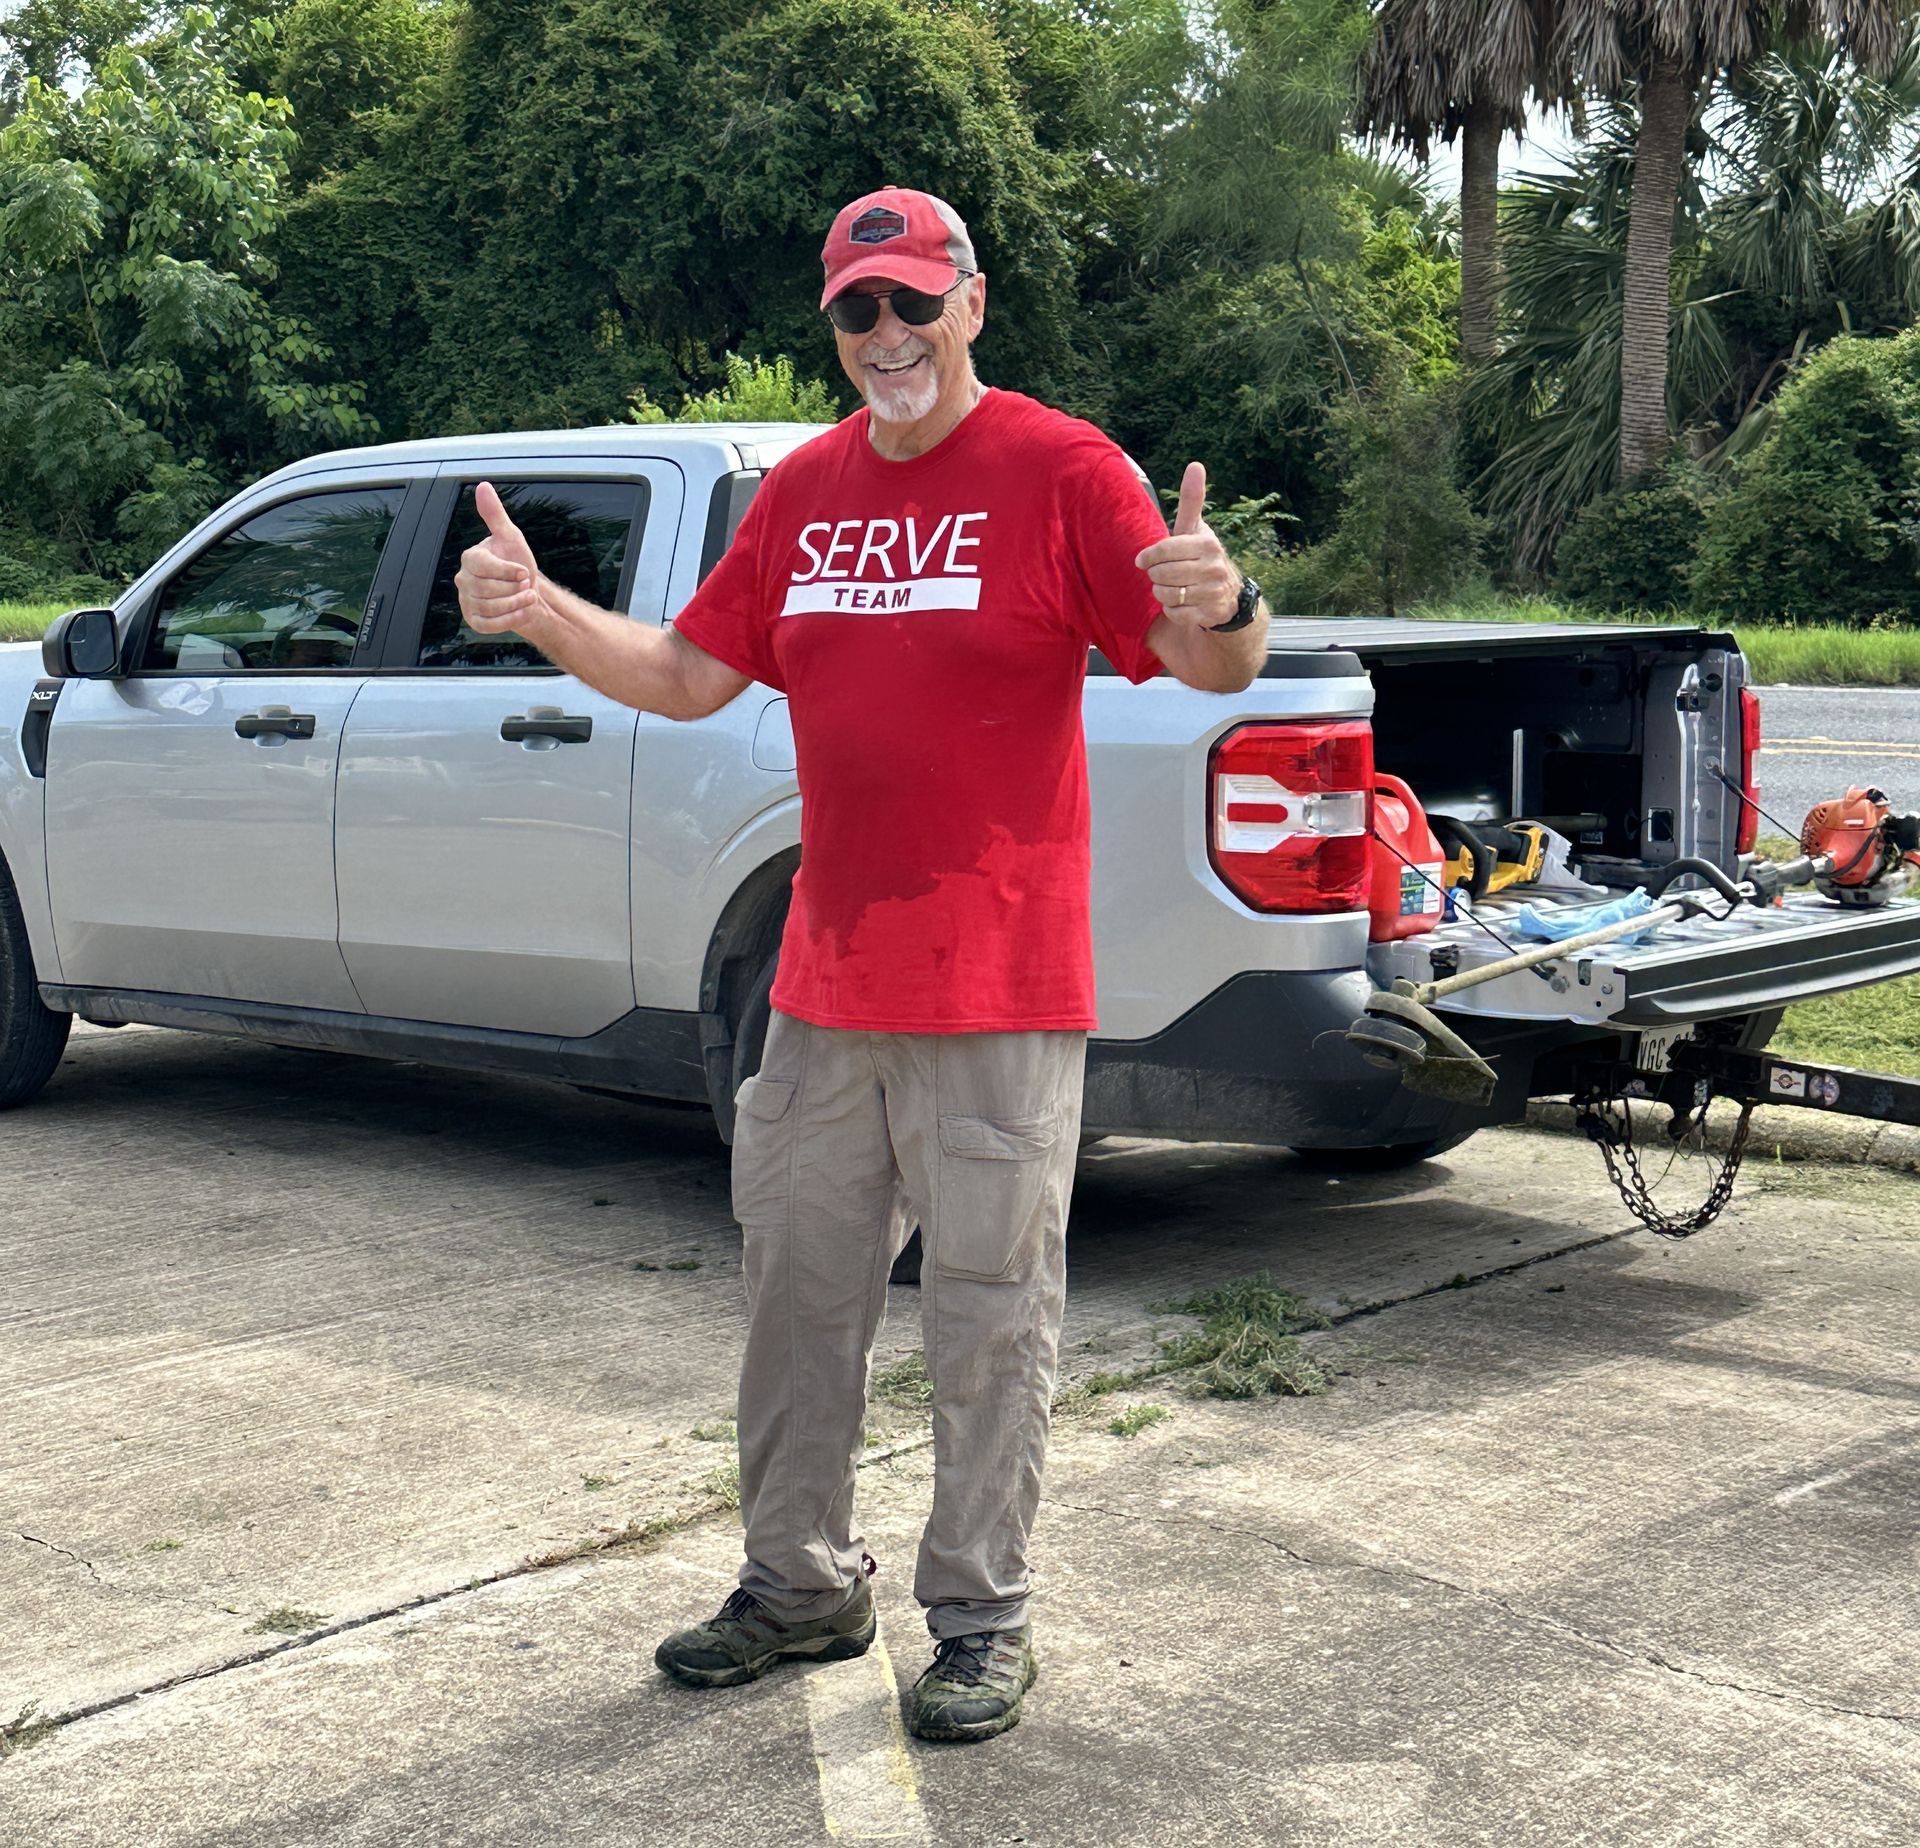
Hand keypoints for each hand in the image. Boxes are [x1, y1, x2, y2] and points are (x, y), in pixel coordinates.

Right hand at [455, 482, 545, 634]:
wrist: (528, 593)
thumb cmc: (518, 564)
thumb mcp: (511, 537)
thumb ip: (495, 515)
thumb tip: (483, 486)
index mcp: (470, 558)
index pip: (482, 565)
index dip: (506, 570)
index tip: (524, 571)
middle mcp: (464, 580)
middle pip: (488, 588)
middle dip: (514, 588)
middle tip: (526, 584)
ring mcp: (467, 601)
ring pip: (491, 607)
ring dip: (516, 603)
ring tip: (528, 596)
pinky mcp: (475, 621)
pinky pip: (490, 624)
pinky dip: (511, 619)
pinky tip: (523, 610)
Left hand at [1134, 461, 1240, 631]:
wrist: (1230, 596)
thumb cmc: (1202, 557)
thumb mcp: (1196, 529)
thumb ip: (1192, 500)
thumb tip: (1195, 465)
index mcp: (1207, 544)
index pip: (1164, 550)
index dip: (1148, 557)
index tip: (1143, 560)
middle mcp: (1213, 567)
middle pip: (1162, 574)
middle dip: (1156, 576)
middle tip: (1163, 574)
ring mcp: (1213, 592)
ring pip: (1167, 595)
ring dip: (1163, 593)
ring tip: (1172, 587)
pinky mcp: (1210, 614)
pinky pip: (1176, 614)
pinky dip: (1173, 611)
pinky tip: (1183, 603)